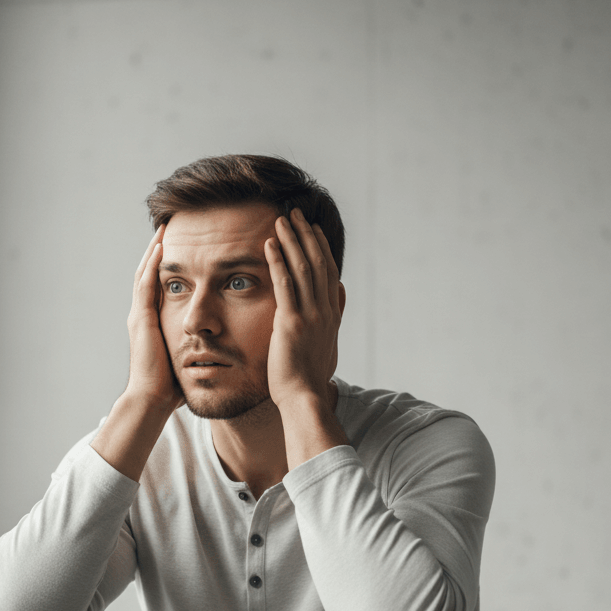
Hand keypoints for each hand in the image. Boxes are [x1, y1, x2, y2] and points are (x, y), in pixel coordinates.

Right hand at [125, 224, 182, 413]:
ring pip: (145, 274)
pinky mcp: (141, 320)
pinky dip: (152, 265)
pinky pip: (145, 285)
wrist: (153, 401)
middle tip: (170, 227)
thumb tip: (221, 349)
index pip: (161, 287)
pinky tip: (160, 247)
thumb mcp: (189, 360)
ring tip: (164, 228)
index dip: (168, 266)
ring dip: (154, 250)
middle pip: (150, 274)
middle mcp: (143, 316)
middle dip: (158, 250)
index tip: (181, 247)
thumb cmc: (172, 388)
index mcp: (153, 324)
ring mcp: (139, 316)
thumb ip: (200, 349)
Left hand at [264, 208, 343, 411]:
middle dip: (306, 235)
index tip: (313, 229)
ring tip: (281, 219)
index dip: (321, 248)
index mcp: (332, 316)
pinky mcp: (291, 323)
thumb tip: (341, 292)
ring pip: (302, 268)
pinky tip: (269, 244)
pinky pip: (284, 285)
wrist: (303, 398)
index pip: (329, 272)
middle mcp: (324, 311)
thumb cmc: (310, 378)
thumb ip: (335, 317)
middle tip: (295, 213)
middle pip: (317, 263)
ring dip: (292, 240)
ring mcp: (310, 316)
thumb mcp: (329, 344)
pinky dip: (278, 261)